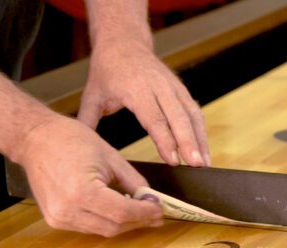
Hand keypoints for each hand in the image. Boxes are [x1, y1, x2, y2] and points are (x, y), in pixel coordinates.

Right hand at [17, 115, 163, 236]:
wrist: (34, 139)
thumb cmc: (69, 140)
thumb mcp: (111, 157)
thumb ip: (133, 181)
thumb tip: (151, 198)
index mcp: (82, 192)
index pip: (123, 212)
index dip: (145, 213)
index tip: (161, 210)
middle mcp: (67, 210)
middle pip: (114, 226)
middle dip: (138, 221)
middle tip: (156, 215)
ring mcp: (59, 217)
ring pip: (102, 230)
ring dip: (124, 224)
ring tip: (141, 214)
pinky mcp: (55, 220)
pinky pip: (88, 227)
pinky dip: (106, 221)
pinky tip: (118, 212)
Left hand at [77, 40, 209, 166]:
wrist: (124, 42)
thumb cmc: (107, 70)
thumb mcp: (92, 94)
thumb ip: (88, 121)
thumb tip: (82, 147)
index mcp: (135, 88)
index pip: (154, 118)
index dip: (165, 140)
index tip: (173, 160)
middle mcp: (158, 86)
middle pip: (178, 117)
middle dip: (189, 142)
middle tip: (196, 165)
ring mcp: (173, 86)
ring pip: (191, 114)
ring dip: (200, 139)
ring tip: (204, 163)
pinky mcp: (181, 89)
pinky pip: (195, 111)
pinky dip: (201, 131)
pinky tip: (203, 150)